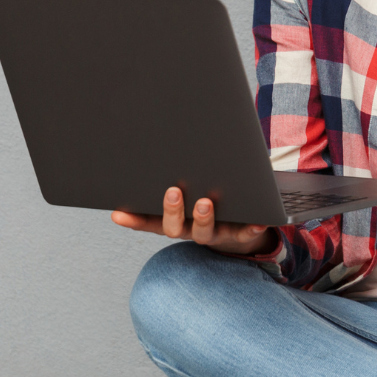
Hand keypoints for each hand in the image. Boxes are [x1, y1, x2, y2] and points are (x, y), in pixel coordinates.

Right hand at [111, 187, 275, 256]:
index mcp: (174, 219)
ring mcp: (214, 233)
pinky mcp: (240, 234)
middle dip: (172, 211)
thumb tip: (159, 142)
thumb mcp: (189, 187)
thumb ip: (175, 174)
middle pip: (174, 227)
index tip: (117, 213)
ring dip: (203, 218)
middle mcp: (190, 228)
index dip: (133, 220)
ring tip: (206, 203)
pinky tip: (258, 220)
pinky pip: (245, 234)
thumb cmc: (207, 197)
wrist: (240, 224)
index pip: (148, 221)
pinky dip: (251, 228)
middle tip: (173, 192)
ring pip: (204, 232)